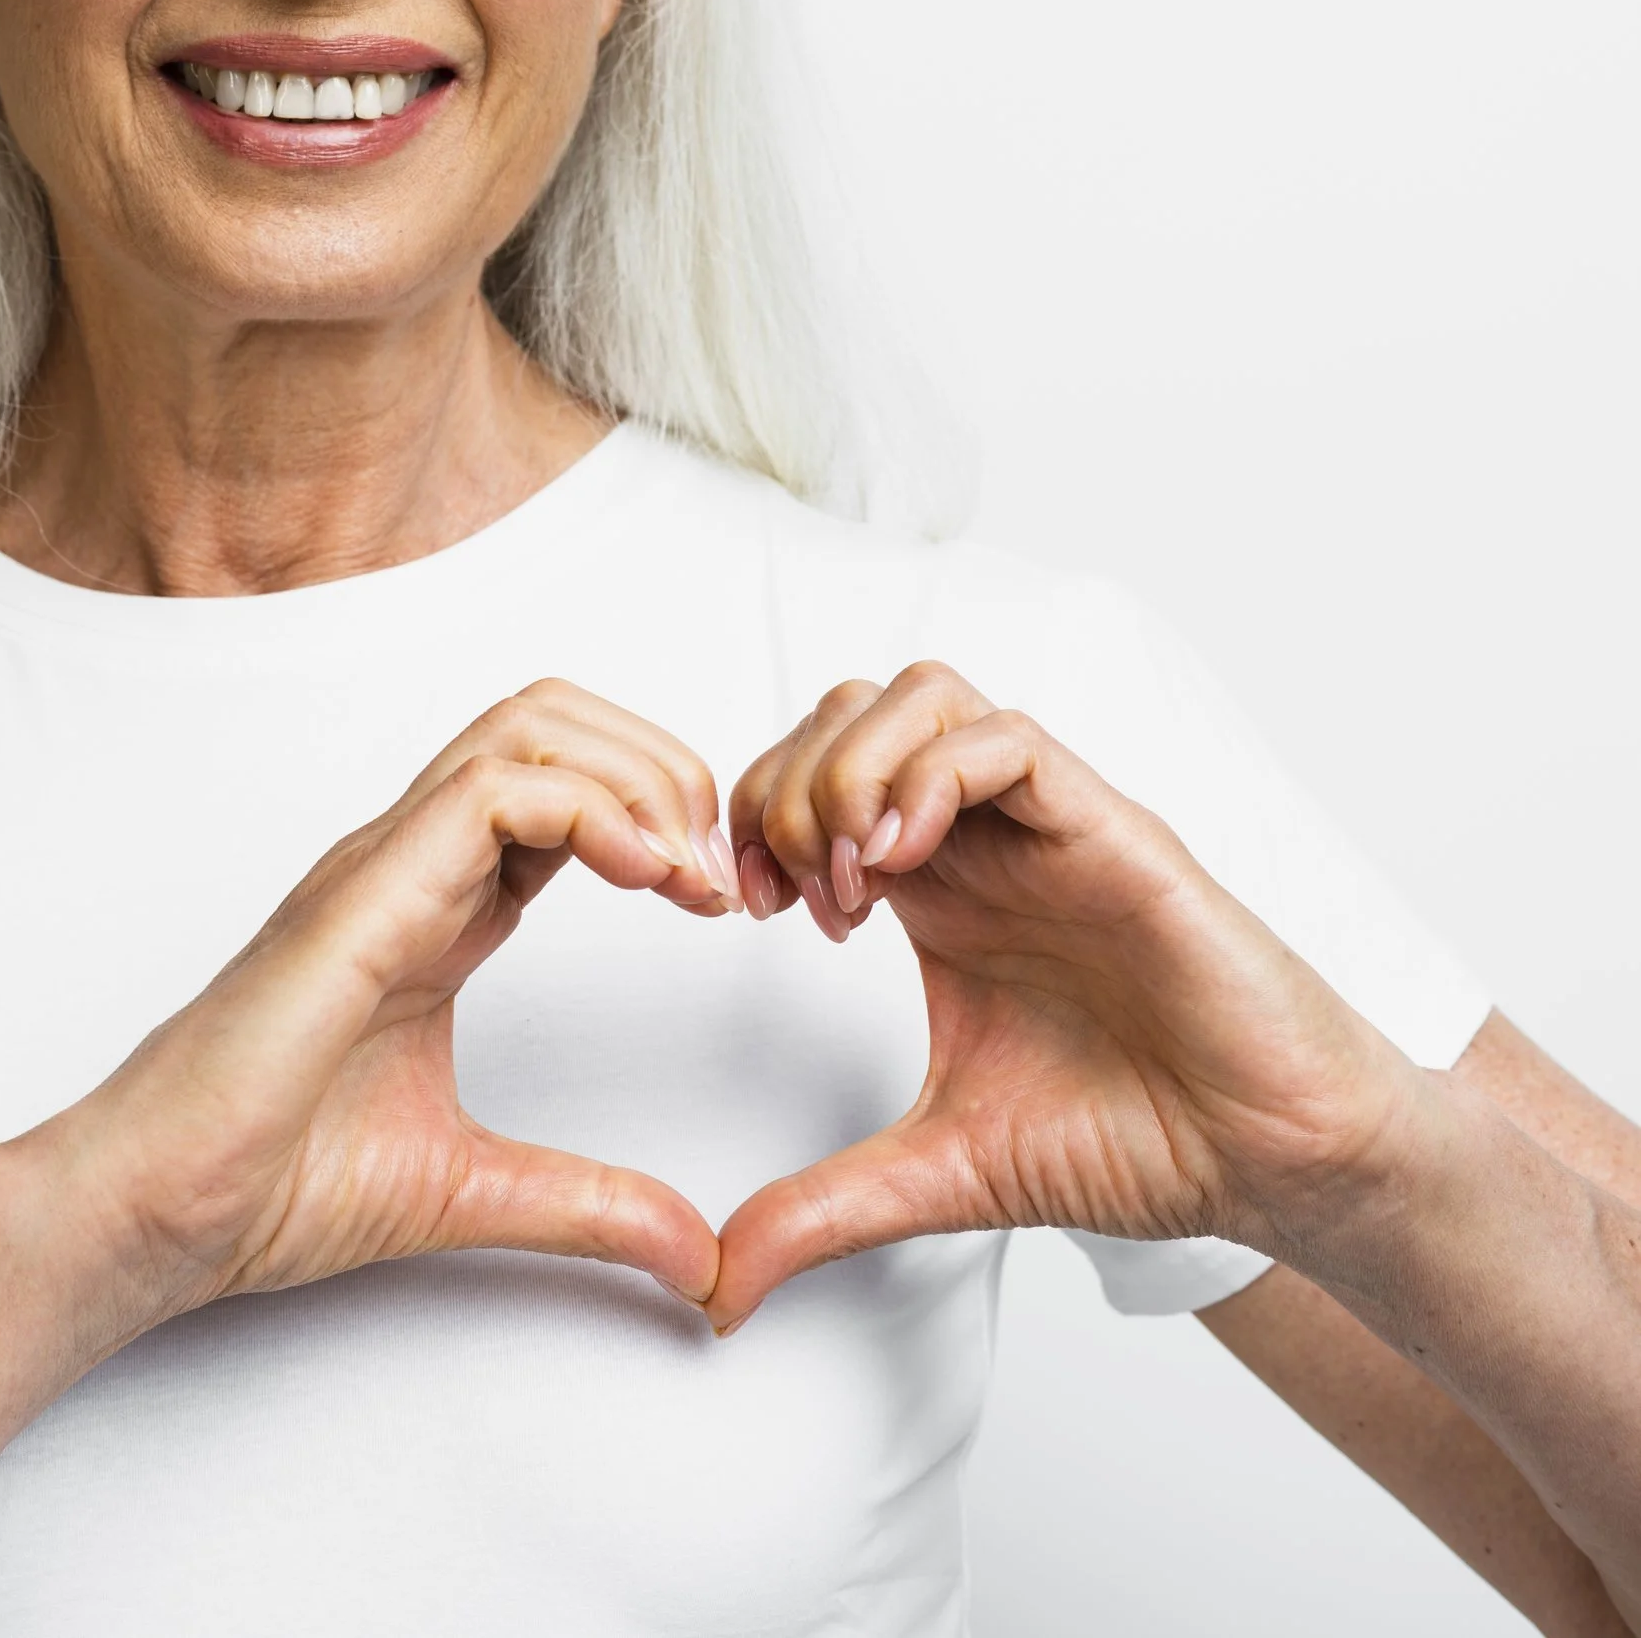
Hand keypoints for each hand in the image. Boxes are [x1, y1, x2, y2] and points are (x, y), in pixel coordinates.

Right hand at [34, 679, 741, 1339]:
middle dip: (662, 767)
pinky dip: (592, 810)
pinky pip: (492, 791)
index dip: (658, 817)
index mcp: (436, 910)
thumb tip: (697, 1257)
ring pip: (527, 726)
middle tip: (720, 875)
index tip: (720, 903)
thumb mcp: (479, 1190)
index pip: (562, 789)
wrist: (158, 1215)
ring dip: (637, 776)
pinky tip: (644, 878)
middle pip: (554, 721)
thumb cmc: (269, 1186)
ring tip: (690, 874)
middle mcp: (409, 865)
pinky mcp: (362, 896)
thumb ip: (591, 1206)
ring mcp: (381, 868)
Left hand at [710, 662, 1423, 1333]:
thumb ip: (820, 1211)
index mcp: (934, 893)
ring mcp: (1048, 828)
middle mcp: (983, 843)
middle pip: (846, 714)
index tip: (749, 914)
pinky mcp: (1114, 834)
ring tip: (850, 883)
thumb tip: (717, 1287)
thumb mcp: (934, 1174)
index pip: (811, 780)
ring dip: (850, 771)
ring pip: (920, 697)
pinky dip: (929, 778)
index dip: (754, 825)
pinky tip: (903, 868)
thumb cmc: (1136, 1141)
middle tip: (793, 898)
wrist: (1268, 1163)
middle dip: (785, 787)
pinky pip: (1006, 740)